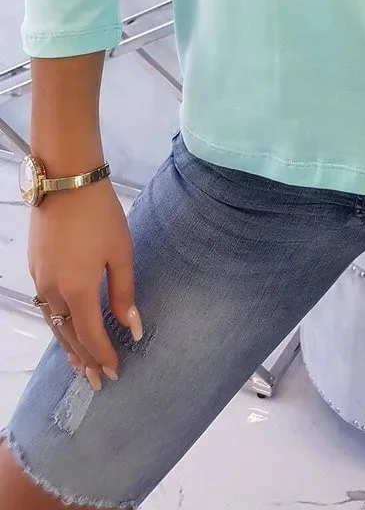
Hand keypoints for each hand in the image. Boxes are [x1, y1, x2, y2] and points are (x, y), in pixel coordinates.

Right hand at [28, 180, 139, 388]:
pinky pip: (46, 307)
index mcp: (77, 290)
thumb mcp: (121, 252)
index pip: (91, 335)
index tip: (114, 372)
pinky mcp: (35, 266)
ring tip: (80, 364)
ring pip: (53, 324)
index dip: (103, 355)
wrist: (66, 180)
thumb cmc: (100, 214)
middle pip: (68, 335)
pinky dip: (57, 324)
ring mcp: (40, 279)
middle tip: (96, 381)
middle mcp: (53, 290)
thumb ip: (124, 292)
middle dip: (84, 359)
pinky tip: (65, 327)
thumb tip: (132, 327)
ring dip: (68, 345)